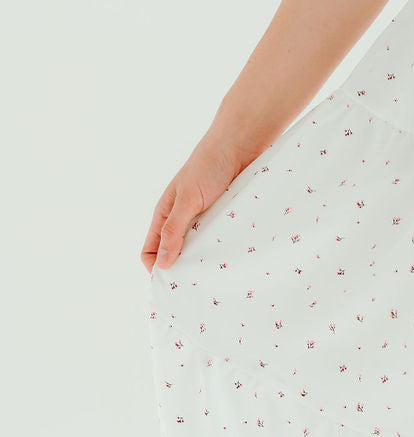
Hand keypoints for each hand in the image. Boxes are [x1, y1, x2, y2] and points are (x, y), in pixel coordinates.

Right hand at [140, 129, 262, 273]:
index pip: (150, 252)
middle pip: (174, 257)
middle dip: (182, 273)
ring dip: (204, 266)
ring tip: (216, 280)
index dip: (156, 270)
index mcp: (165, 216)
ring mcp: (203, 223)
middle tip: (198, 291)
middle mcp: (181, 222)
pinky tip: (231, 264)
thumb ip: (174, 229)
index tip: (173, 286)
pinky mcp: (223, 222)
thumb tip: (163, 265)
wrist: (240, 145)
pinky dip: (221, 255)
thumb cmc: (209, 166)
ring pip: (198, 253)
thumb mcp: (188, 199)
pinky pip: (218, 244)